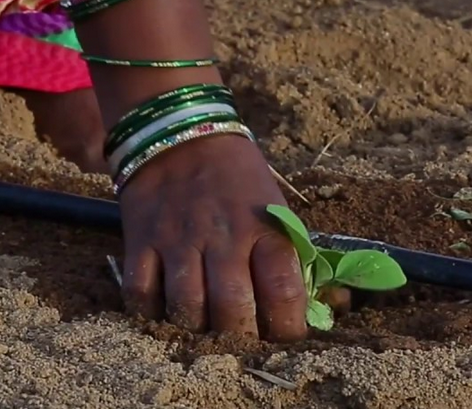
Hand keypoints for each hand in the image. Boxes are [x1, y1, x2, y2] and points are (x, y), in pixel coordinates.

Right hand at [117, 133, 307, 341]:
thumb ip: (294, 255)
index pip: (284, 292)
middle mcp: (222, 237)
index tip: (285, 335)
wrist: (178, 132)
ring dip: (196, 329)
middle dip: (240, 339)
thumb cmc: (237, 177)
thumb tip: (330, 304)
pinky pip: (141, 295)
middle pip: (233, 311)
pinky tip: (164, 310)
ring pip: (186, 310)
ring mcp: (178, 240)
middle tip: (242, 339)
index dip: (289, 328)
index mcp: (264, 228)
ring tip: (204, 327)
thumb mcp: (275, 206)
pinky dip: (151, 313)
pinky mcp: (141, 240)